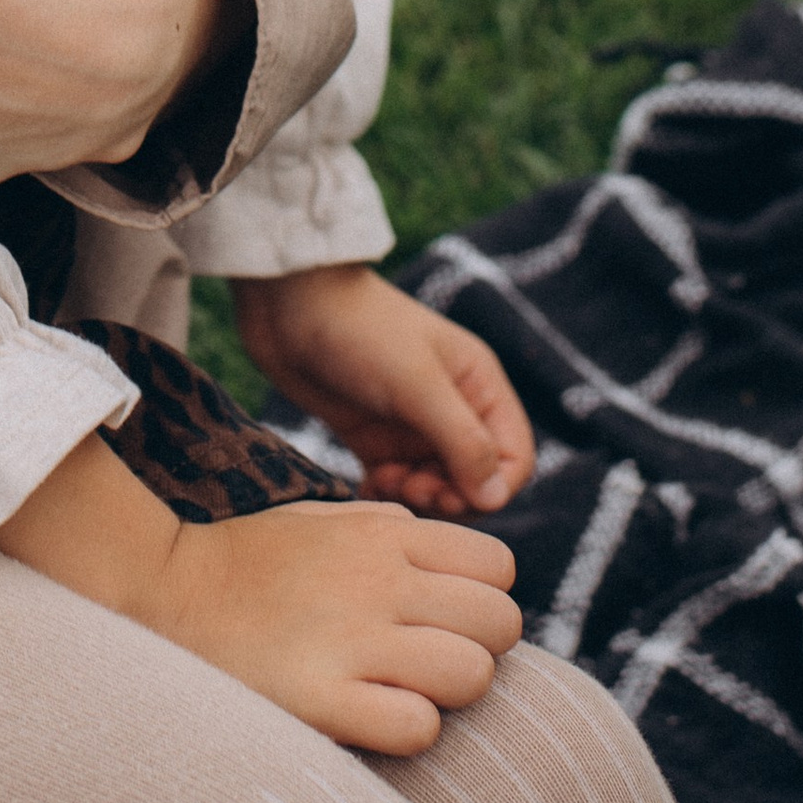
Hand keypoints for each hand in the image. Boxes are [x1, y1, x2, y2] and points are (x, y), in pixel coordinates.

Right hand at [0, 435, 520, 757]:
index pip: (498, 567)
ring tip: (407, 691)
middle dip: (480, 648)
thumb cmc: (257, 564)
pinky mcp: (322, 698)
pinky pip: (418, 728)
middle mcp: (378, 579)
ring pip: (472, 674)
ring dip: (450, 693)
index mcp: (384, 533)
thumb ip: (397, 534)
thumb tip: (464, 563)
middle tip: (434, 661)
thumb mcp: (330, 520)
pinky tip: (376, 717)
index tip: (448, 618)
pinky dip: (409, 731)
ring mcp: (352, 639)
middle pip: (499, 622)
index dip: (484, 598)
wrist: (167, 591)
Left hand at [232, 264, 535, 518]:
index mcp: (478, 385)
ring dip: (416, 497)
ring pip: (437, 487)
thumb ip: (462, 439)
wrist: (287, 305)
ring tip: (382, 480)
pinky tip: (365, 489)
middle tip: (410, 487)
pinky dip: (388, 496)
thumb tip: (495, 497)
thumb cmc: (359, 331)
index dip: (490, 487)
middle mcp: (452, 408)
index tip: (447, 489)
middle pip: (476, 481)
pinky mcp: (374, 438)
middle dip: (449, 496)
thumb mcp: (416, 384)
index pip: (514, 458)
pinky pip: (397, 485)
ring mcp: (412, 425)